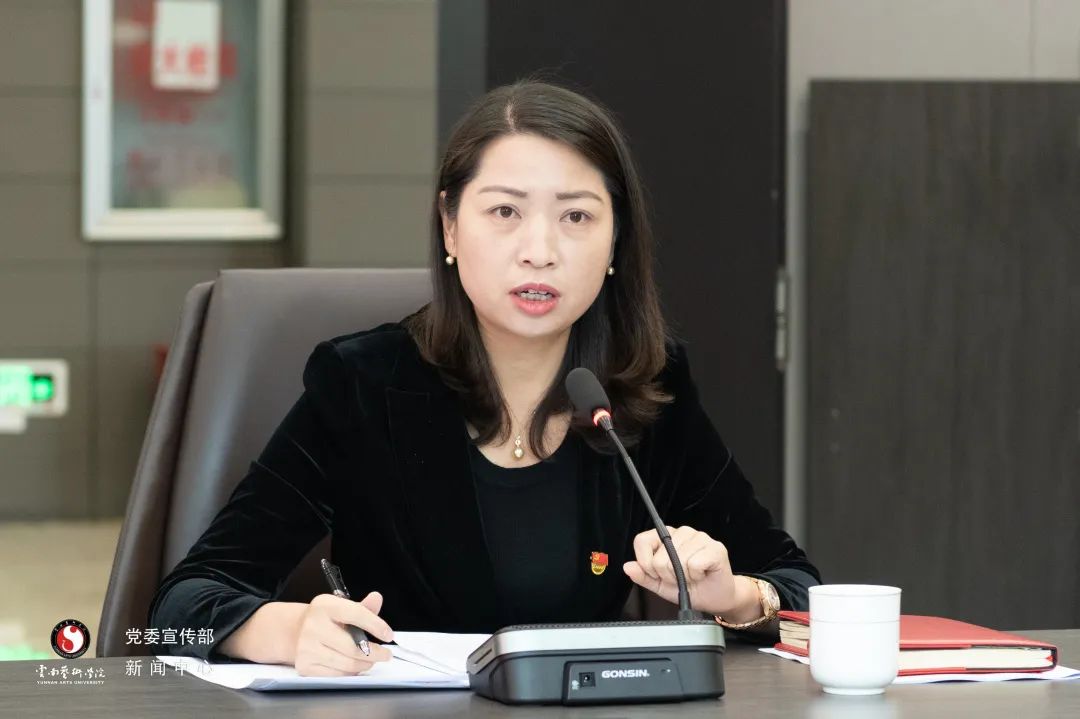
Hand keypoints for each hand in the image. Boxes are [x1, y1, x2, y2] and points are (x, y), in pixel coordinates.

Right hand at [293, 591, 394, 676]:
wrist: (295, 630)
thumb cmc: (325, 619)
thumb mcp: (342, 607)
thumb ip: (363, 607)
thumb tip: (377, 598)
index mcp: (325, 606)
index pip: (356, 614)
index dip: (376, 625)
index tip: (389, 635)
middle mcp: (313, 626)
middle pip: (352, 647)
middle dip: (375, 653)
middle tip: (385, 654)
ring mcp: (306, 648)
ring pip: (347, 664)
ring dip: (365, 664)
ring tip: (371, 660)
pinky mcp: (305, 666)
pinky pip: (337, 675)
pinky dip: (351, 673)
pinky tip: (355, 666)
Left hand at [623, 525, 746, 616]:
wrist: (715, 599)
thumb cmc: (689, 588)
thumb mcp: (660, 585)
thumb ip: (643, 576)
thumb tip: (628, 566)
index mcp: (667, 537)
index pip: (642, 541)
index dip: (646, 563)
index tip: (657, 574)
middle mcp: (682, 533)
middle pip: (659, 556)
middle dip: (667, 575)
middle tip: (680, 578)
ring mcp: (700, 537)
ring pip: (677, 560)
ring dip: (683, 576)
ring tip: (692, 576)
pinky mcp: (715, 547)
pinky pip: (694, 564)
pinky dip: (696, 575)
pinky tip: (702, 574)